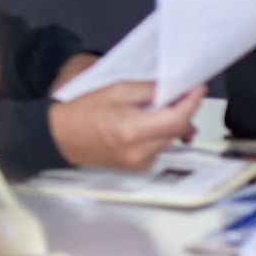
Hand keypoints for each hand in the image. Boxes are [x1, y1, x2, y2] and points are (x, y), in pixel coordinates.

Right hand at [48, 83, 204, 172]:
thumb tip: (175, 89)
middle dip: (182, 110)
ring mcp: (139, 162)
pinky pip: (159, 148)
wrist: (58, 136)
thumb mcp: (115, 90)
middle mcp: (139, 151)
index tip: (197, 88)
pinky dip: (159, 134)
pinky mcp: (137, 167)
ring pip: (170, 139)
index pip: (178, 118)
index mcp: (132, 130)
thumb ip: (148, 90)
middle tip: (179, 94)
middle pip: (178, 129)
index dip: (192, 102)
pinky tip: (146, 125)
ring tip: (157, 109)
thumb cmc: (80, 112)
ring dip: (171, 123)